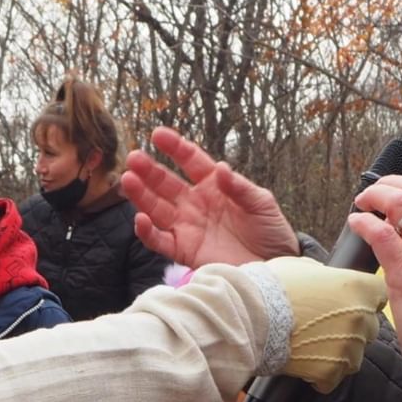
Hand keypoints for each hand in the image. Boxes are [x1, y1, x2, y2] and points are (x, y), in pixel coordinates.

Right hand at [122, 127, 299, 265]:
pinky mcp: (184, 251)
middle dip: (148, 170)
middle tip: (133, 158)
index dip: (174, 147)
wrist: (274, 267)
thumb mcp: (262, 203)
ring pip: (156, 208)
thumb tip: (220, 168)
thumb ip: (240, 187)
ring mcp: (187, 226)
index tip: (157, 134)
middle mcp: (195, 203)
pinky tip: (139, 219)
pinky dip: (147, 231)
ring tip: (128, 180)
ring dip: (141, 195)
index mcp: (214, 185)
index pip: (190, 160)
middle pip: (166, 183)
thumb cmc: (270, 231)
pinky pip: (159, 240)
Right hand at [263, 256, 386, 392]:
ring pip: (354, 355)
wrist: (251, 317)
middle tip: (325, 326)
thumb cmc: (273, 287)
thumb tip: (326, 279)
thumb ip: (325, 275)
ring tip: (312, 347)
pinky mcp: (331, 371)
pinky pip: (333, 377)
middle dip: (352, 327)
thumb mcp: (302, 266)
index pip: (381, 293)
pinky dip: (321, 375)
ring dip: (338, 353)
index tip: (352, 302)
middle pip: (370, 327)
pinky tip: (305, 364)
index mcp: (357, 287)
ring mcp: (348, 347)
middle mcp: (360, 317)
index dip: (367, 298)